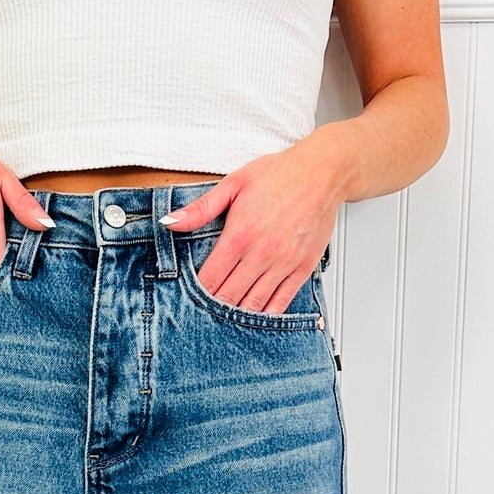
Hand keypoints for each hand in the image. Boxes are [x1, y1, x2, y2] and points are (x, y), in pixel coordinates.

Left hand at [161, 138, 346, 312]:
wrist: (322, 173)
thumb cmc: (280, 175)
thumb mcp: (234, 184)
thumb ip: (200, 208)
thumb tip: (171, 221)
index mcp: (239, 235)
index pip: (210, 279)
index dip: (196, 293)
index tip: (189, 297)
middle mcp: (261, 255)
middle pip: (229, 297)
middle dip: (213, 309)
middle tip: (203, 314)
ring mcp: (283, 265)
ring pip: (254, 305)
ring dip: (237, 316)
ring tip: (224, 320)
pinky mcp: (302, 270)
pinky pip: (281, 303)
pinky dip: (265, 315)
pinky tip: (254, 316)